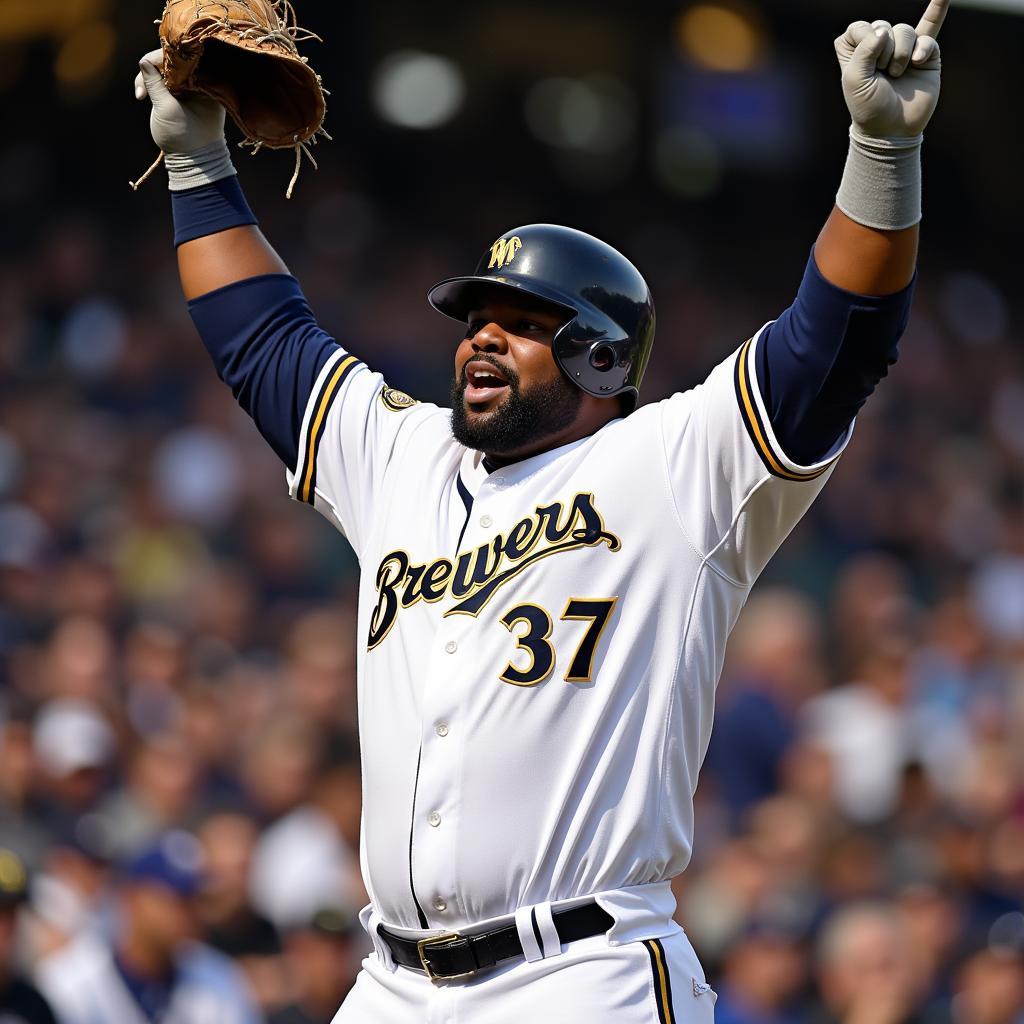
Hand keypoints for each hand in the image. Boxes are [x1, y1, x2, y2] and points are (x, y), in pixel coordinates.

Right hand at [134, 48, 225, 154]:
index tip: (147, 69)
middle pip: (172, 60)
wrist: (192, 162)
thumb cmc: (185, 139)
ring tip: (140, 95)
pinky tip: (142, 95)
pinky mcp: (179, 93)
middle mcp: (200, 82)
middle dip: (152, 69)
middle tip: (142, 88)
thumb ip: (156, 84)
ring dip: (148, 78)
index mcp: (208, 84)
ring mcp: (189, 87)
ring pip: (163, 69)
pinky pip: (161, 79)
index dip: (163, 58)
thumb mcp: (168, 110)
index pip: (185, 58)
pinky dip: (149, 84)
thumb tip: (144, 60)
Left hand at [835, 0, 947, 140]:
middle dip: (883, 49)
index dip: (861, 38)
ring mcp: (905, 50)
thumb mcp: (855, 81)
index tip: (863, 62)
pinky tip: (918, 60)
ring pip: (905, 30)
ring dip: (902, 53)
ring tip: (898, 74)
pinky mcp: (927, 55)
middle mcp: (881, 49)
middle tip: (883, 73)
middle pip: (883, 26)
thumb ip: (863, 52)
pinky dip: (923, 47)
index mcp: (858, 54)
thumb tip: (883, 31)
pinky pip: (929, 35)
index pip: (858, 28)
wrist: (893, 130)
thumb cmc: (869, 108)